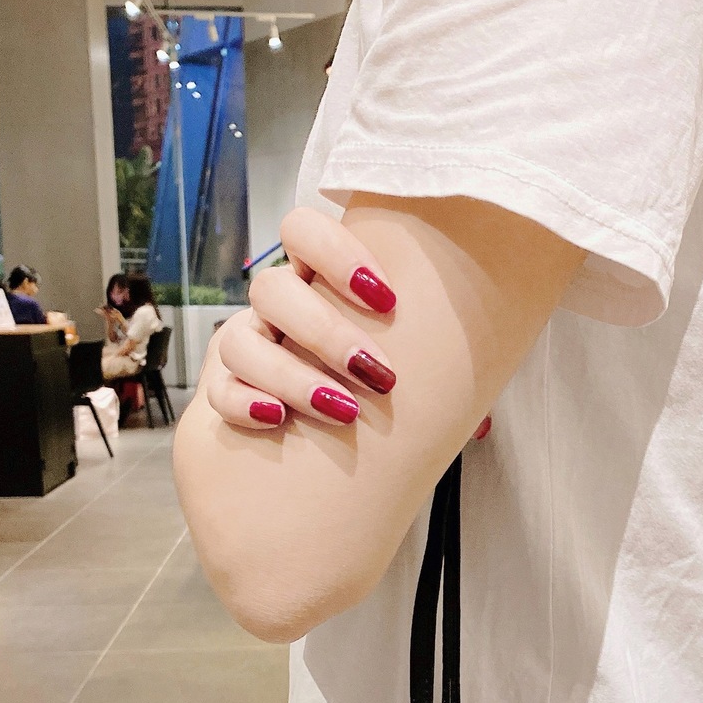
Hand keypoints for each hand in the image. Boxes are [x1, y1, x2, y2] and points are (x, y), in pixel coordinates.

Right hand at [207, 207, 491, 437]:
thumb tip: (483, 424)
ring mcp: (246, 347)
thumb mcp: (409, 378)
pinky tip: (278, 420)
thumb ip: (434, 372)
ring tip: (343, 410)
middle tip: (376, 373)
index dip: (336, 251)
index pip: (303, 230)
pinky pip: (219, 388)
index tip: (387, 299)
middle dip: (325, 329)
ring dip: (294, 374)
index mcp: (318, 283)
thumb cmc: (376, 405)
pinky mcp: (224, 391)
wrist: (323, 472)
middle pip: (273, 286)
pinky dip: (245, 402)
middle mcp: (277, 309)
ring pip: (243, 340)